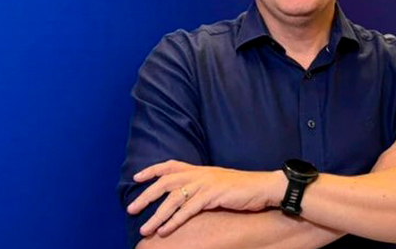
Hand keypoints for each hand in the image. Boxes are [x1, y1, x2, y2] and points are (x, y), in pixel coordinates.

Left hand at [127, 161, 285, 236]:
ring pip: (173, 199)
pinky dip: (174, 221)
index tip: (137, 177)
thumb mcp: (219, 182)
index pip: (171, 165)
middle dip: (146, 196)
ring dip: (157, 215)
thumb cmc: (243, 188)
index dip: (152, 170)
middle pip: (166, 182)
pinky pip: (188, 209)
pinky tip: (164, 230)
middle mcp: (200, 174)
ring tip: (145, 228)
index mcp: (200, 169)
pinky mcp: (212, 195)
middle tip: (131, 209)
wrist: (263, 187)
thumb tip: (188, 196)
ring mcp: (205, 184)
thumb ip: (203, 185)